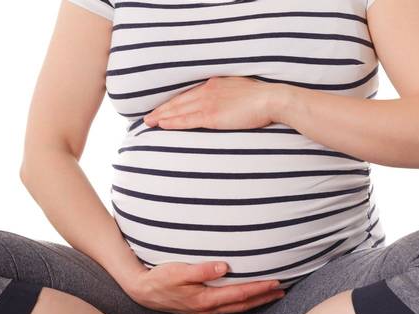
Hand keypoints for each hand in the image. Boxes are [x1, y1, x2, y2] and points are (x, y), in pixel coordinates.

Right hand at [122, 261, 285, 313]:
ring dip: (255, 302)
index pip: (240, 294)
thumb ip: (201, 270)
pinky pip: (228, 308)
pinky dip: (242, 303)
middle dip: (263, 298)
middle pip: (243, 304)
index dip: (259, 288)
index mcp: (205, 299)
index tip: (276, 282)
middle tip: (282, 291)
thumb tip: (225, 267)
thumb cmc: (159, 278)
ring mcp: (205, 311)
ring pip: (237, 308)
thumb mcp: (177, 271)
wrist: (142, 292)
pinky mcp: (201, 309)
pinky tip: (247, 299)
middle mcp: (208, 308)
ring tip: (271, 296)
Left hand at [142, 76, 277, 129]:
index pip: (188, 94)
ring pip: (179, 110)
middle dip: (161, 109)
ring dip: (162, 116)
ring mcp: (209, 102)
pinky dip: (173, 122)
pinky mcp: (212, 115)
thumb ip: (228, 96)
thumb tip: (224, 106)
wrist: (271, 99)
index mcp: (214, 84)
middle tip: (146, 117)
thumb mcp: (241, 91)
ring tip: (148, 122)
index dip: (173, 102)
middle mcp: (208, 90)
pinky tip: (162, 125)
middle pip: (179, 101)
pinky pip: (187, 120)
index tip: (161, 108)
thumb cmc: (262, 98)